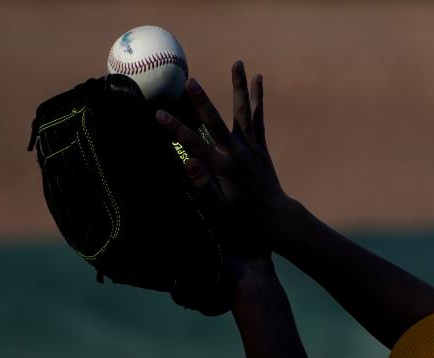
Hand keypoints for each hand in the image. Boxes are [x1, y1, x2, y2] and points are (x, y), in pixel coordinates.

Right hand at [156, 61, 289, 253]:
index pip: (193, 145)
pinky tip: (258, 78)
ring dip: (239, 87)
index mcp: (222, 169)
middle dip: (202, 101)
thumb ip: (202, 186)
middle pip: (216, 123)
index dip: (175, 129)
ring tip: (238, 62)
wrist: (274, 218)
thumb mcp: (218, 209)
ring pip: (242, 112)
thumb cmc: (241, 218)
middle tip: (190, 79)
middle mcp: (237, 154)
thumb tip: (187, 163)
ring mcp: (250, 148)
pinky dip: (257, 99)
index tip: (158, 114)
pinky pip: (257, 118)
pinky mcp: (260, 147)